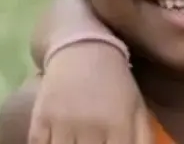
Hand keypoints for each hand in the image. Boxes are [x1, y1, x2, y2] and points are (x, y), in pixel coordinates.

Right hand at [28, 42, 152, 143]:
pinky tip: (57, 139)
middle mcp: (91, 127)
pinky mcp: (40, 120)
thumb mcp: (137, 108)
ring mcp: (63, 124)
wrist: (83, 50)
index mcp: (119, 126)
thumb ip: (143, 139)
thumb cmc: (115, 84)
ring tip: (76, 141)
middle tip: (91, 143)